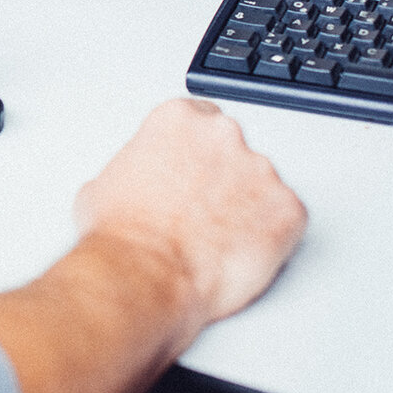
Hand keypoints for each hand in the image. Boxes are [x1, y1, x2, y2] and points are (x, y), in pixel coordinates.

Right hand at [0, 99, 304, 392]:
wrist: (145, 276)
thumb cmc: (123, 235)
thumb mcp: (104, 183)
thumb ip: (136, 168)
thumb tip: (138, 184)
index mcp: (179, 118)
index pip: (200, 116)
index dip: (195, 150)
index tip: (193, 168)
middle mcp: (224, 135)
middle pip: (233, 149)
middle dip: (222, 177)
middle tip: (201, 211)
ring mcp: (261, 171)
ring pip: (262, 185)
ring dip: (247, 207)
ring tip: (218, 240)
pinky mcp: (289, 210)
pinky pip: (288, 219)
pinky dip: (272, 236)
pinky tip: (241, 253)